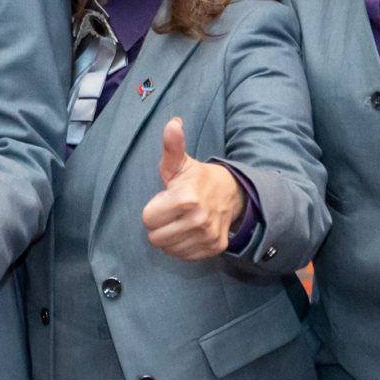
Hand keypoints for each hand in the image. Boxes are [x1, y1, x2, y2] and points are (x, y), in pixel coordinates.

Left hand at [141, 118, 245, 261]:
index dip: (153, 209)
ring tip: (182, 220)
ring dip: (171, 236)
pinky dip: (183, 246)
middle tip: (173, 211)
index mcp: (186, 198)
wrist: (231, 193)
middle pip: (155, 237)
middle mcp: (198, 220)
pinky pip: (184, 256)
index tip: (166, 199)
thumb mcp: (180, 163)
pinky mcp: (214, 248)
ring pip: (168, 249)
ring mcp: (208, 236)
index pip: (148, 219)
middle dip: (160, 224)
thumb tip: (173, 123)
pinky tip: (190, 230)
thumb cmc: (197, 178)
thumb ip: (172, 145)